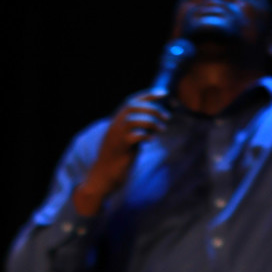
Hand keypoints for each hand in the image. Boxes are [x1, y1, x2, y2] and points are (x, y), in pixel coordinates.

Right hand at [73, 92, 168, 215]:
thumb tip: (157, 120)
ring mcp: (116, 137)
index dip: (148, 95)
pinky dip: (145, 135)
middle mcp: (115, 126)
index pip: (132, 101)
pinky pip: (133, 136)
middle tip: (168, 117)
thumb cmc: (118, 159)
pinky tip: (152, 140)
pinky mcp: (120, 149)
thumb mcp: (129, 139)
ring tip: (163, 129)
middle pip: (133, 107)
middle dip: (153, 108)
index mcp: (117, 121)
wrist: (103, 177)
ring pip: (132, 119)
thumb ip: (138, 128)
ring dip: (151, 121)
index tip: (164, 93)